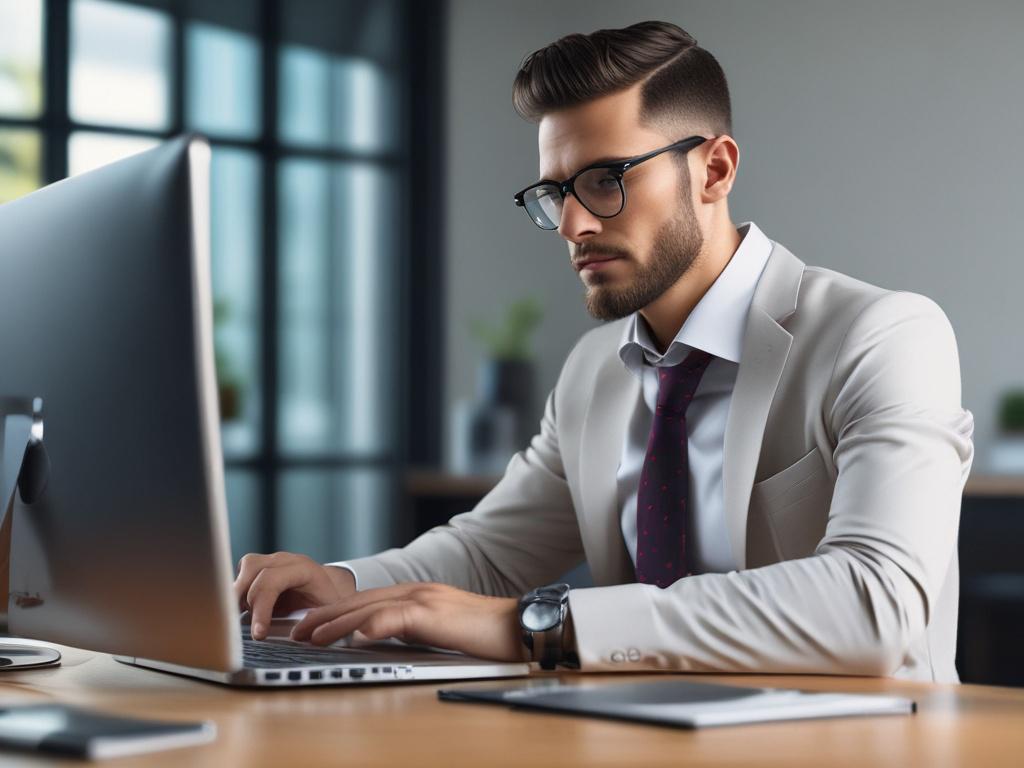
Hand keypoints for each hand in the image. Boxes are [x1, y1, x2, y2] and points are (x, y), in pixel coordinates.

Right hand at [233, 551, 355, 639]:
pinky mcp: (261, 567)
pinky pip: (241, 576)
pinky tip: (242, 613)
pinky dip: (237, 595)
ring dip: (237, 596)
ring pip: (244, 570)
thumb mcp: (328, 613)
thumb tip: (297, 636)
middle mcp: (285, 560)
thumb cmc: (328, 602)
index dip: (261, 608)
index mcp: (303, 568)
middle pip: (252, 570)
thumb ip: (314, 622)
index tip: (258, 634)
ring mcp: (271, 560)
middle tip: (244, 629)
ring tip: (242, 620)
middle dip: (244, 601)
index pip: (272, 581)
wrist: (327, 589)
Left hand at [289, 582, 526, 662]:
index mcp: (415, 594)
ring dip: (337, 623)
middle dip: (325, 616)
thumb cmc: (482, 633)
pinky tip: (356, 636)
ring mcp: (425, 599)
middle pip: (360, 601)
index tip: (310, 626)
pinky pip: (398, 618)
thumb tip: (380, 640)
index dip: (334, 612)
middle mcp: (415, 591)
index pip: (365, 601)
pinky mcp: (435, 613)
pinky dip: (375, 626)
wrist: (517, 625)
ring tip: (312, 636)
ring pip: (370, 608)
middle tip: (297, 631)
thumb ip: (411, 629)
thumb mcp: (438, 629)